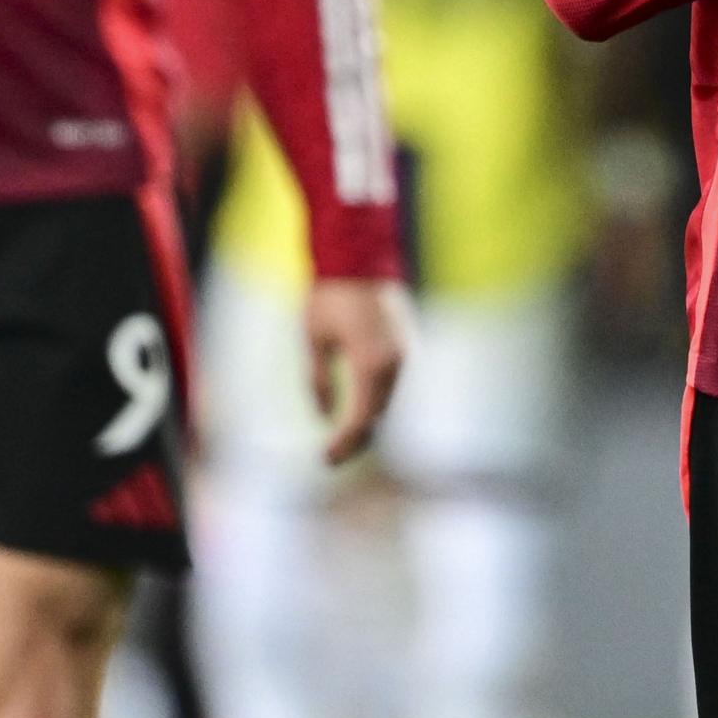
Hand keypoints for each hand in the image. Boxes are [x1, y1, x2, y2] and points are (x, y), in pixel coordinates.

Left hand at [305, 277, 413, 465]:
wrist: (358, 259)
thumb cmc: (329, 296)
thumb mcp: (314, 339)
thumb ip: (318, 380)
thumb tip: (324, 415)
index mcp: (370, 364)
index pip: (361, 419)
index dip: (344, 443)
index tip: (324, 459)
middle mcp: (393, 363)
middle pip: (378, 415)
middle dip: (356, 439)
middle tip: (331, 456)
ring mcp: (403, 353)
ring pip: (387, 401)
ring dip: (367, 421)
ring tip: (343, 438)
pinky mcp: (403, 345)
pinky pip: (391, 384)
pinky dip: (376, 402)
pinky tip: (360, 410)